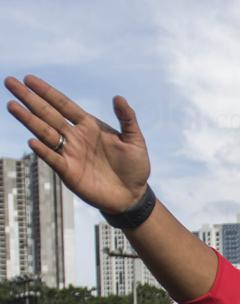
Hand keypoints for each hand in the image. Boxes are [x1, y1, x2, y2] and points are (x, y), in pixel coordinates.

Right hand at [5, 74, 149, 212]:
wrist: (133, 195)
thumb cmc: (135, 167)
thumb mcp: (134, 140)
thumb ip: (127, 119)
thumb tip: (118, 97)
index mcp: (89, 126)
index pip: (63, 105)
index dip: (47, 92)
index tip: (29, 79)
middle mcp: (75, 137)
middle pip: (48, 114)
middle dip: (29, 99)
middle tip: (10, 82)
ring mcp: (70, 154)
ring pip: (45, 133)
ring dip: (28, 120)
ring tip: (12, 105)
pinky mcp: (69, 172)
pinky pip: (53, 158)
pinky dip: (43, 150)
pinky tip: (32, 140)